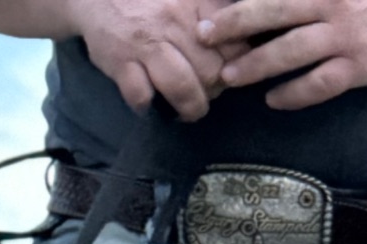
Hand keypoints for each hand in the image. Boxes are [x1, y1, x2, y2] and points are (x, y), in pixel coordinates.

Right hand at [70, 0, 234, 116]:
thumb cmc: (151, 1)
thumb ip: (215, 12)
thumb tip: (245, 43)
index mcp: (197, 4)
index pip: (234, 46)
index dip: (235, 67)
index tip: (227, 72)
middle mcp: (174, 22)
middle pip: (211, 72)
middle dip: (213, 92)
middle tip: (206, 94)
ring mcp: (146, 43)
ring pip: (182, 87)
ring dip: (189, 108)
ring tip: (187, 111)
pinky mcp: (120, 62)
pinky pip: (141, 97)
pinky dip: (147, 107)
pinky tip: (150, 103)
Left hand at [196, 0, 366, 106]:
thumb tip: (271, 3)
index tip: (210, 6)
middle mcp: (332, 3)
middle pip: (274, 11)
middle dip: (235, 22)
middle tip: (203, 34)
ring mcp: (346, 36)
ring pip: (291, 50)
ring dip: (256, 63)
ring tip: (229, 76)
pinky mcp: (360, 66)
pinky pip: (320, 83)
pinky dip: (294, 93)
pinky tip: (273, 101)